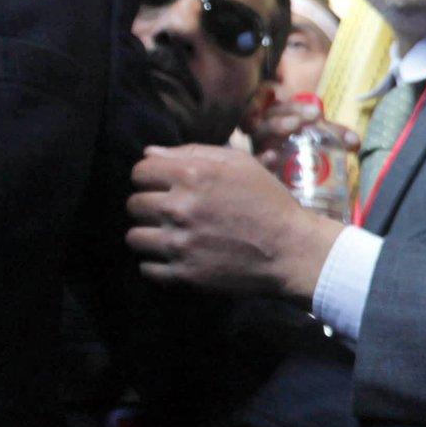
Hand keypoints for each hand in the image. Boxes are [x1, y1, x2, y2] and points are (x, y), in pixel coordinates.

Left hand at [128, 143, 345, 301]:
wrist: (292, 250)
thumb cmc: (269, 202)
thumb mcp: (240, 164)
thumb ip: (194, 152)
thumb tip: (150, 152)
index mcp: (193, 176)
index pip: (140, 171)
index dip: (149, 176)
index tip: (162, 184)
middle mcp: (180, 208)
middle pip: (134, 204)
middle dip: (148, 204)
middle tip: (169, 211)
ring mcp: (181, 244)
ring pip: (134, 237)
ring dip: (148, 234)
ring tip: (169, 235)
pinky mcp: (185, 274)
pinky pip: (147, 268)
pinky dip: (156, 264)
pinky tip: (174, 257)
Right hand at [243, 93, 360, 159]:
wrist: (277, 189)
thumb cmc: (296, 158)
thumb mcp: (315, 143)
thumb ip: (334, 138)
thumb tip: (355, 142)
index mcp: (275, 121)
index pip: (283, 108)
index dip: (298, 108)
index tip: (318, 113)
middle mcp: (261, 132)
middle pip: (271, 115)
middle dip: (292, 112)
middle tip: (313, 116)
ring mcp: (254, 148)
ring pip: (258, 130)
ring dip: (276, 125)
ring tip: (293, 125)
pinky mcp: (251, 169)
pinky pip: (252, 160)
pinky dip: (261, 158)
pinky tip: (272, 156)